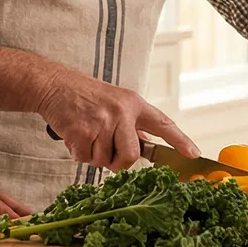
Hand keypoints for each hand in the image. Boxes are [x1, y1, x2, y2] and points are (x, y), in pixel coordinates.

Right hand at [35, 68, 198, 170]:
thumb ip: (130, 122)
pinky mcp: (82, 132)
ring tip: (85, 134)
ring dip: (93, 155)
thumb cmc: (83, 95)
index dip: (180, 140)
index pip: (163, 123)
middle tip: (107, 152)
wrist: (53, 84)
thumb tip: (143, 146)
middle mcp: (121, 112)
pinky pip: (85, 159)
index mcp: (133, 103)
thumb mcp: (114, 101)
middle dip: (119, 162)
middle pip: (132, 157)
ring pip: (105, 161)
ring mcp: (101, 122)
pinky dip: (78, 153)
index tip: (194, 154)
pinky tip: (74, 135)